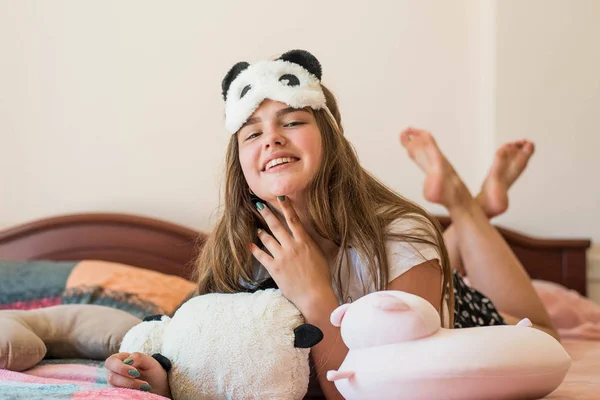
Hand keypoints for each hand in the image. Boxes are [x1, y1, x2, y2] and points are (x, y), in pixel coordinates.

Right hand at [105, 352, 170, 397]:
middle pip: (112, 377)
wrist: (157, 385)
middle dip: (128, 381)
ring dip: (130, 389)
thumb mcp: (148, 361)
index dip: (121, 368)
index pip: (111, 362)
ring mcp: (114, 385)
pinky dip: (129, 395)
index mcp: (119, 359)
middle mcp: (113, 372)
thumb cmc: (151, 370)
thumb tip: (127, 362)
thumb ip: (137, 357)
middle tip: (144, 384)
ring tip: (145, 388)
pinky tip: (139, 393)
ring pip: (114, 389)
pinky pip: (117, 396)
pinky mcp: (117, 394)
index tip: (136, 373)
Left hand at [250, 196, 334, 312]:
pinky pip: (261, 256)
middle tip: (259, 205)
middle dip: (267, 214)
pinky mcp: (274, 268)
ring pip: (267, 239)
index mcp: (304, 242)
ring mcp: (282, 257)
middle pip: (277, 226)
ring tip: (258, 229)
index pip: (293, 220)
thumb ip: (311, 243)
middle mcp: (292, 246)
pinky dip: (255, 250)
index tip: (280, 196)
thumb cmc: (321, 276)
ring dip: (261, 233)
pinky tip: (250, 245)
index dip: (286, 207)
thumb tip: (307, 235)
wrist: (315, 295)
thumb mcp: (320, 255)